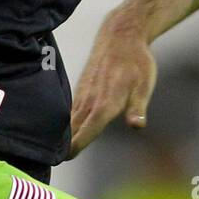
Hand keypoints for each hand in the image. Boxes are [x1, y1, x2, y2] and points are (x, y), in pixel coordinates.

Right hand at [69, 13, 157, 156]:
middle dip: (65, 146)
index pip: (87, 130)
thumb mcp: (144, 86)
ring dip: (63, 135)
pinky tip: (65, 132)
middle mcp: (90, 100)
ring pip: (70, 119)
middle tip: (54, 162)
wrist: (120, 36)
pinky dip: (66, 123)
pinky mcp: (81, 88)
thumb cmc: (136, 62)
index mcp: (104, 103)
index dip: (76, 146)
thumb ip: (138, 108)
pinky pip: (71, 110)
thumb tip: (137, 126)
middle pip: (73, 129)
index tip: (64, 159)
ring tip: (55, 153)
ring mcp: (83, 93)